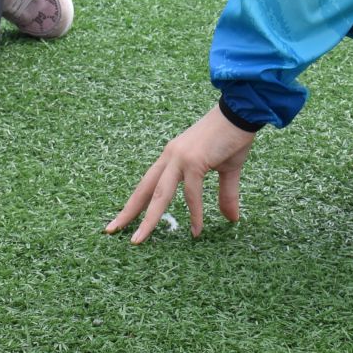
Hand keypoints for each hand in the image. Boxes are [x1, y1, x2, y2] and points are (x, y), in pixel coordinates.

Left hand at [107, 106, 255, 241]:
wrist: (242, 112)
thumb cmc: (233, 137)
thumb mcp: (227, 170)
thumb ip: (225, 195)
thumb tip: (232, 219)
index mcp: (172, 157)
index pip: (149, 183)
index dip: (136, 202)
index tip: (124, 219)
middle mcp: (171, 157)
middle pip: (144, 189)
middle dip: (128, 211)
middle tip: (111, 230)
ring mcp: (180, 158)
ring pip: (159, 193)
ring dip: (149, 219)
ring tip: (138, 239)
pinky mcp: (194, 160)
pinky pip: (190, 192)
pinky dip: (194, 213)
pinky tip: (196, 230)